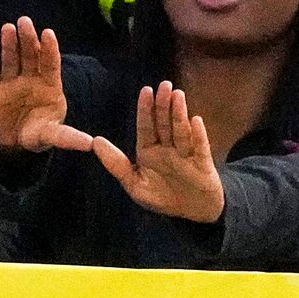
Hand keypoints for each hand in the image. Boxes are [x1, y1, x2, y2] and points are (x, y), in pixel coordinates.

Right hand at [0, 17, 75, 152]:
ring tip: (8, 28)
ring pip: (9, 59)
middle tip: (25, 22)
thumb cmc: (37, 132)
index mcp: (48, 84)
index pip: (50, 63)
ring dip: (9, 44)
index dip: (49, 48)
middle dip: (27, 39)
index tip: (48, 33)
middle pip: (29, 55)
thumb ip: (67, 136)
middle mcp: (29, 78)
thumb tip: (91, 143)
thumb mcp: (52, 134)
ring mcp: (9, 82)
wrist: (12, 143)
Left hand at [86, 83, 223, 223]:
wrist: (192, 213)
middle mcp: (168, 148)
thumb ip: (115, 164)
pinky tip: (195, 120)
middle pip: (164, 124)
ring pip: (181, 131)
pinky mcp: (203, 164)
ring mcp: (186, 154)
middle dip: (163, 105)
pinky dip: (198, 135)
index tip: (146, 90)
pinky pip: (200, 147)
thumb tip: (95, 141)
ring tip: (178, 95)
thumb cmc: (162, 196)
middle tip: (164, 85)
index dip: (146, 109)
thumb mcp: (134, 184)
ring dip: (179, 114)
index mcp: (149, 151)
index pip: (146, 127)